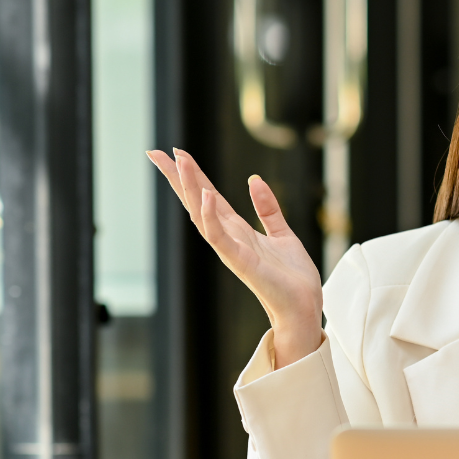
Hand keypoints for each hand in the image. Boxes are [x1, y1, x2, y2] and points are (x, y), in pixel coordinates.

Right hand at [147, 149, 323, 367]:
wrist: (304, 306)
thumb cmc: (292, 277)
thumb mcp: (282, 233)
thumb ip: (267, 208)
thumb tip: (254, 179)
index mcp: (237, 230)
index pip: (208, 196)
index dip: (193, 174)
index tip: (176, 152)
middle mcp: (229, 237)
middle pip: (196, 200)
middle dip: (177, 176)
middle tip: (155, 151)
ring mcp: (231, 249)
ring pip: (202, 214)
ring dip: (189, 187)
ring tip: (178, 161)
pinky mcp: (241, 261)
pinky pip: (219, 237)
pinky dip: (210, 216)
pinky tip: (204, 196)